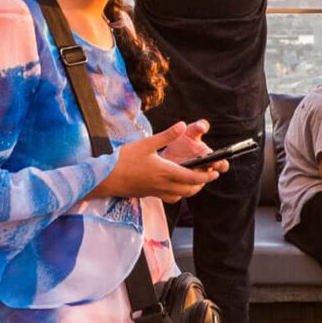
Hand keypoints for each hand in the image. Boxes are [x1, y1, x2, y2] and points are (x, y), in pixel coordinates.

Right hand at [92, 121, 218, 201]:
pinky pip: (170, 197)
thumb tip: (183, 125)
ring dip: (191, 190)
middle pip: (190, 190)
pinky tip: (175, 185)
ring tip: (195, 180)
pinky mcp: (149, 194)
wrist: (105, 179)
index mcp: (165, 172)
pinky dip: (178, 193)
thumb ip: (166, 135)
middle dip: (201, 184)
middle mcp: (163, 185)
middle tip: (207, 175)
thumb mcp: (146, 144)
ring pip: (181, 195)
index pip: (192, 177)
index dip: (206, 177)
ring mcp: (156, 192)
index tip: (216, 173)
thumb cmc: (123, 160)